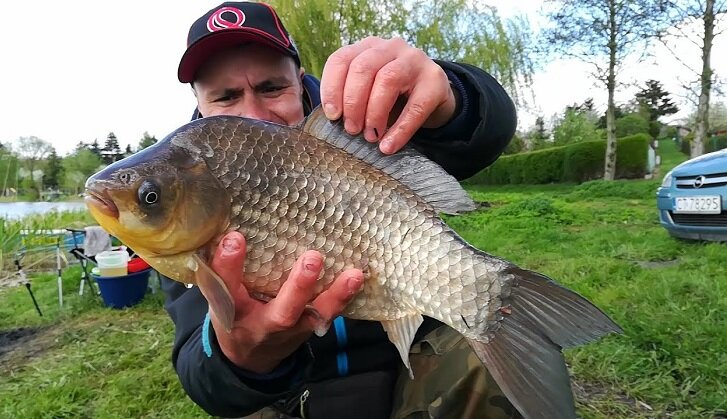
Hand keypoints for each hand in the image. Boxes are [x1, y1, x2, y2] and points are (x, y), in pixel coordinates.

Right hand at [209, 231, 363, 373]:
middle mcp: (263, 324)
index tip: (235, 238)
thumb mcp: (219, 296)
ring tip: (352, 275)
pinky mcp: (310, 327)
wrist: (251, 356)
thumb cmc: (236, 313)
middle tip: (312, 259)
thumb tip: (226, 225)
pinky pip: (329, 314)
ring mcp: (291, 329)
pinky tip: (358, 276)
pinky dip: (344, 296)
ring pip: (315, 316)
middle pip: (282, 312)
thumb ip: (222, 269)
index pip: (227, 288)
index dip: (229, 265)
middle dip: (298, 287)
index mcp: (232, 312)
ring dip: (335, 296)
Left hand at [320, 36, 456, 154]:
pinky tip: (388, 146)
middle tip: (351, 130)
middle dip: (353, 103)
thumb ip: (350, 96)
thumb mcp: (369, 88)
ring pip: (388, 80)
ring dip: (374, 113)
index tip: (332, 115)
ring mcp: (415, 60)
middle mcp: (390, 47)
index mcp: (368, 47)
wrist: (434, 94)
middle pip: (363, 68)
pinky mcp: (434, 81)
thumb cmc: (393, 95)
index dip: (332, 88)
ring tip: (370, 137)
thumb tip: (333, 119)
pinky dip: (399, 130)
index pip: (342, 59)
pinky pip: (415, 107)